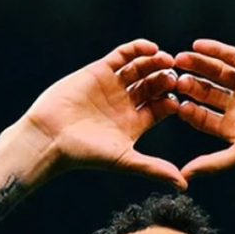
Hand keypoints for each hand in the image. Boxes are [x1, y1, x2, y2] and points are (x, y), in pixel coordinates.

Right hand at [21, 39, 185, 188]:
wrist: (50, 136)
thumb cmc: (86, 153)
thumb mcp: (125, 160)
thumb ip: (154, 169)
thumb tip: (184, 185)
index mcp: (135, 124)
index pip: (163, 107)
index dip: (174, 100)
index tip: (183, 97)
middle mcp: (125, 104)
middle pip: (154, 85)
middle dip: (166, 79)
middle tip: (177, 76)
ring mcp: (112, 86)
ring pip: (141, 68)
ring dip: (155, 62)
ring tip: (166, 59)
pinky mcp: (98, 70)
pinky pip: (122, 55)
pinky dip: (137, 49)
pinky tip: (151, 48)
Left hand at [173, 39, 234, 179]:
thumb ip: (213, 163)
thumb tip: (184, 176)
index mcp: (231, 128)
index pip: (202, 117)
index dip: (187, 110)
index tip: (173, 104)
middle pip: (206, 93)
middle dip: (189, 86)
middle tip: (172, 79)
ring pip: (216, 73)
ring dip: (198, 66)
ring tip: (179, 58)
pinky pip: (233, 57)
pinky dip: (216, 51)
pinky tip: (198, 45)